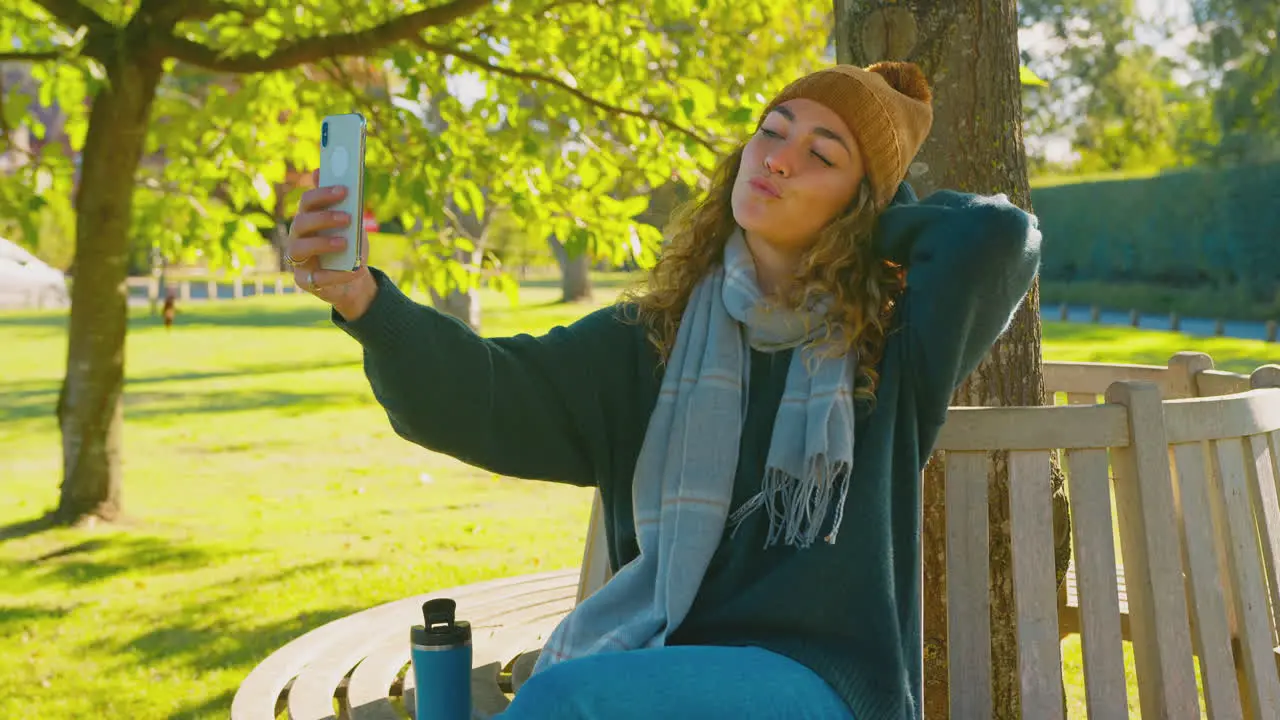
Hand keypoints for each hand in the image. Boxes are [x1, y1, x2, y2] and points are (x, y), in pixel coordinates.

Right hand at [285, 169, 376, 319]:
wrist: (354, 280)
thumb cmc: (349, 248)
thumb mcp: (351, 226)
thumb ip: (342, 204)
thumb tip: (322, 171)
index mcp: (307, 219)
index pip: (307, 201)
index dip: (323, 194)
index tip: (345, 190)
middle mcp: (297, 237)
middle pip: (301, 222)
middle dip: (323, 218)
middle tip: (347, 218)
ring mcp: (297, 259)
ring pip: (299, 248)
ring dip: (322, 244)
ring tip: (344, 243)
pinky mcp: (304, 280)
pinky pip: (316, 277)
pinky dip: (335, 274)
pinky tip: (353, 270)